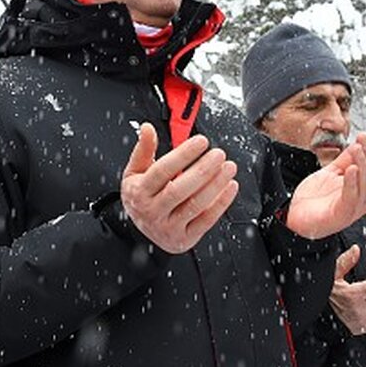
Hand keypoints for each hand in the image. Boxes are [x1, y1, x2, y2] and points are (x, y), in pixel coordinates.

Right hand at [119, 123, 238, 253]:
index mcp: (139, 192)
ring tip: (228, 167)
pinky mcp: (185, 238)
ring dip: (215, 185)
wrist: (142, 230)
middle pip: (179, 189)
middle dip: (202, 170)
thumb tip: (148, 128)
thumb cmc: (141, 197)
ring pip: (195, 205)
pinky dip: (221, 203)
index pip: (162, 171)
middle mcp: (152, 211)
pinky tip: (230, 186)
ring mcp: (169, 227)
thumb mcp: (135, 173)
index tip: (200, 142)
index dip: (183, 155)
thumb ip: (143, 150)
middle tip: (218, 154)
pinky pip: (206, 220)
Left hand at [286, 130, 365, 238]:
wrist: (295, 217)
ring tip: (358, 148)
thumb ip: (344, 160)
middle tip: (364, 137)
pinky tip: (351, 169)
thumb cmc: (313, 200)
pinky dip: (353, 182)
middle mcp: (361, 199)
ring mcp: (354, 208)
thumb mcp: (330, 173)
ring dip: (363, 163)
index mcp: (360, 188)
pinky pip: (352, 196)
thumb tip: (358, 143)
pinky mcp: (343, 214)